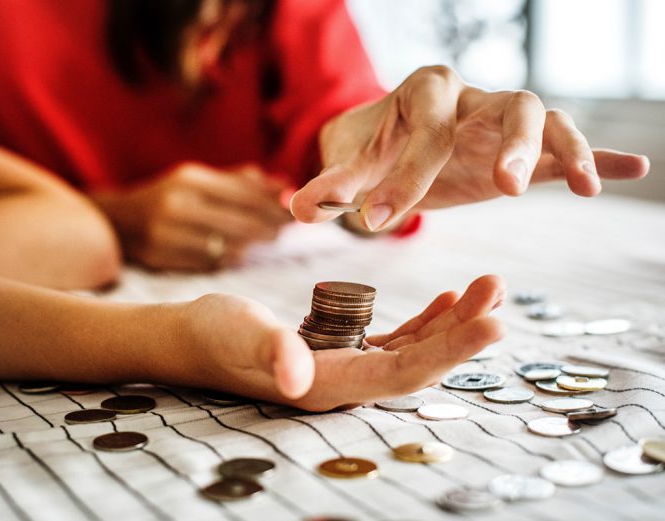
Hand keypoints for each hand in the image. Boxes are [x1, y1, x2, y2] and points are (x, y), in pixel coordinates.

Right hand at [96, 162, 291, 270]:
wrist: (118, 220)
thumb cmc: (168, 197)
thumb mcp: (198, 180)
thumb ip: (241, 181)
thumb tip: (285, 185)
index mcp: (190, 180)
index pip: (244, 194)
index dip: (273, 205)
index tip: (293, 211)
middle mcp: (177, 205)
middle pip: (240, 222)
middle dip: (269, 227)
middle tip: (286, 230)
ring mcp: (168, 234)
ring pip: (227, 246)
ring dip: (252, 245)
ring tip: (266, 239)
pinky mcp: (162, 257)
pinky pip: (209, 262)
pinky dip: (229, 258)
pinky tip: (238, 253)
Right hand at [180, 274, 504, 410]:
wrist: (192, 337)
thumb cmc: (211, 335)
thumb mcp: (239, 334)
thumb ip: (271, 352)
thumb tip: (297, 377)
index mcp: (328, 385)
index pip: (403, 374)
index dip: (451, 352)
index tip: (493, 324)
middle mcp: (345, 384)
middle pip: (420, 363)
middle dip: (464, 332)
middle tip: (499, 292)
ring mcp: (345, 368)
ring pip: (413, 350)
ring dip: (452, 323)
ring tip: (486, 289)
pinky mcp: (340, 351)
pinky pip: (394, 340)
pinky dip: (425, 321)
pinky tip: (447, 301)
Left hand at [290, 66, 649, 230]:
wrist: (392, 141)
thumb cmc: (372, 150)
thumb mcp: (350, 166)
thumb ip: (329, 187)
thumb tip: (296, 208)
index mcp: (424, 93)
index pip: (424, 132)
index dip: (402, 177)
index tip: (378, 222)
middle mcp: (471, 97)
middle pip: (508, 104)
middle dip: (510, 144)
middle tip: (504, 188)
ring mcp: (500, 119)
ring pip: (546, 118)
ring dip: (563, 149)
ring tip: (581, 186)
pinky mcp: (520, 147)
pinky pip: (566, 144)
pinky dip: (596, 156)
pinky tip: (630, 169)